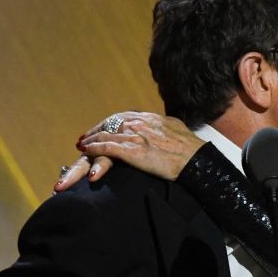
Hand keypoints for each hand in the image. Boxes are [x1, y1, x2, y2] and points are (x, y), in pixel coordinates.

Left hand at [53, 111, 188, 190]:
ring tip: (81, 145)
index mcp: (149, 118)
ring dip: (91, 139)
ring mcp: (135, 136)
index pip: (123, 117)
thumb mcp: (176, 129)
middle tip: (85, 138)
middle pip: (110, 123)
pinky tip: (86, 151)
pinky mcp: (132, 151)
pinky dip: (94, 148)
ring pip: (105, 134)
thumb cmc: (190, 149)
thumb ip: (165, 125)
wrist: (195, 160)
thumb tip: (165, 123)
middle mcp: (139, 123)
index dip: (109, 123)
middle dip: (96, 130)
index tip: (101, 128)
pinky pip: (107, 147)